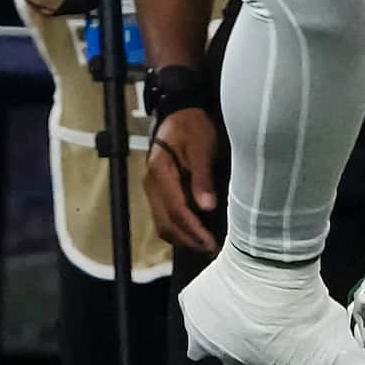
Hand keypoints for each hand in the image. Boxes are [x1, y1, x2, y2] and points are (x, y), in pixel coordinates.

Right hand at [143, 106, 222, 255]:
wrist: (180, 113)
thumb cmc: (193, 127)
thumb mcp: (201, 146)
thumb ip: (202, 176)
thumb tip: (206, 207)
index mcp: (160, 170)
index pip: (176, 210)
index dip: (194, 230)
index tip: (212, 243)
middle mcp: (151, 182)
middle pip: (165, 223)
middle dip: (188, 240)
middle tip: (212, 250)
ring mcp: (152, 188)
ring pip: (163, 224)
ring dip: (183, 238)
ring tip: (206, 245)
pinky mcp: (157, 191)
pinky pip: (164, 217)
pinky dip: (179, 230)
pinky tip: (196, 233)